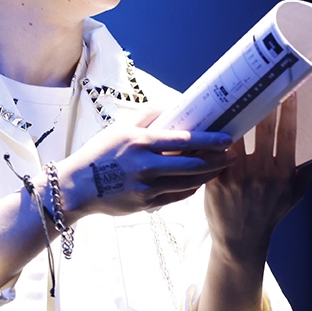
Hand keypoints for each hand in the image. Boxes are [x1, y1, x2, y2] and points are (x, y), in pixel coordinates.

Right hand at [58, 112, 236, 222]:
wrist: (79, 186)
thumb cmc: (100, 153)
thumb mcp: (120, 128)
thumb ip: (148, 116)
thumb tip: (174, 106)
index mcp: (141, 142)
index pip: (184, 140)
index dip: (209, 140)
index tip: (227, 138)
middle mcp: (147, 166)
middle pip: (193, 164)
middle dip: (217, 160)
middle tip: (232, 155)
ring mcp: (148, 187)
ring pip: (189, 182)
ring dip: (209, 175)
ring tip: (221, 167)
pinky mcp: (147, 204)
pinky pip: (178, 196)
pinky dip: (192, 188)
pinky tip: (200, 181)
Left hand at [204, 93, 311, 260]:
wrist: (240, 240)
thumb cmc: (268, 215)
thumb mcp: (293, 197)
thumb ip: (304, 175)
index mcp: (283, 174)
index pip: (288, 136)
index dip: (289, 112)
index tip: (289, 92)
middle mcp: (262, 173)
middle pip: (263, 130)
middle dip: (263, 104)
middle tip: (260, 82)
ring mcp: (237, 176)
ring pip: (236, 136)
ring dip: (235, 114)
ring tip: (233, 92)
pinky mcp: (216, 179)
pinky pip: (214, 152)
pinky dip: (212, 136)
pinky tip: (210, 118)